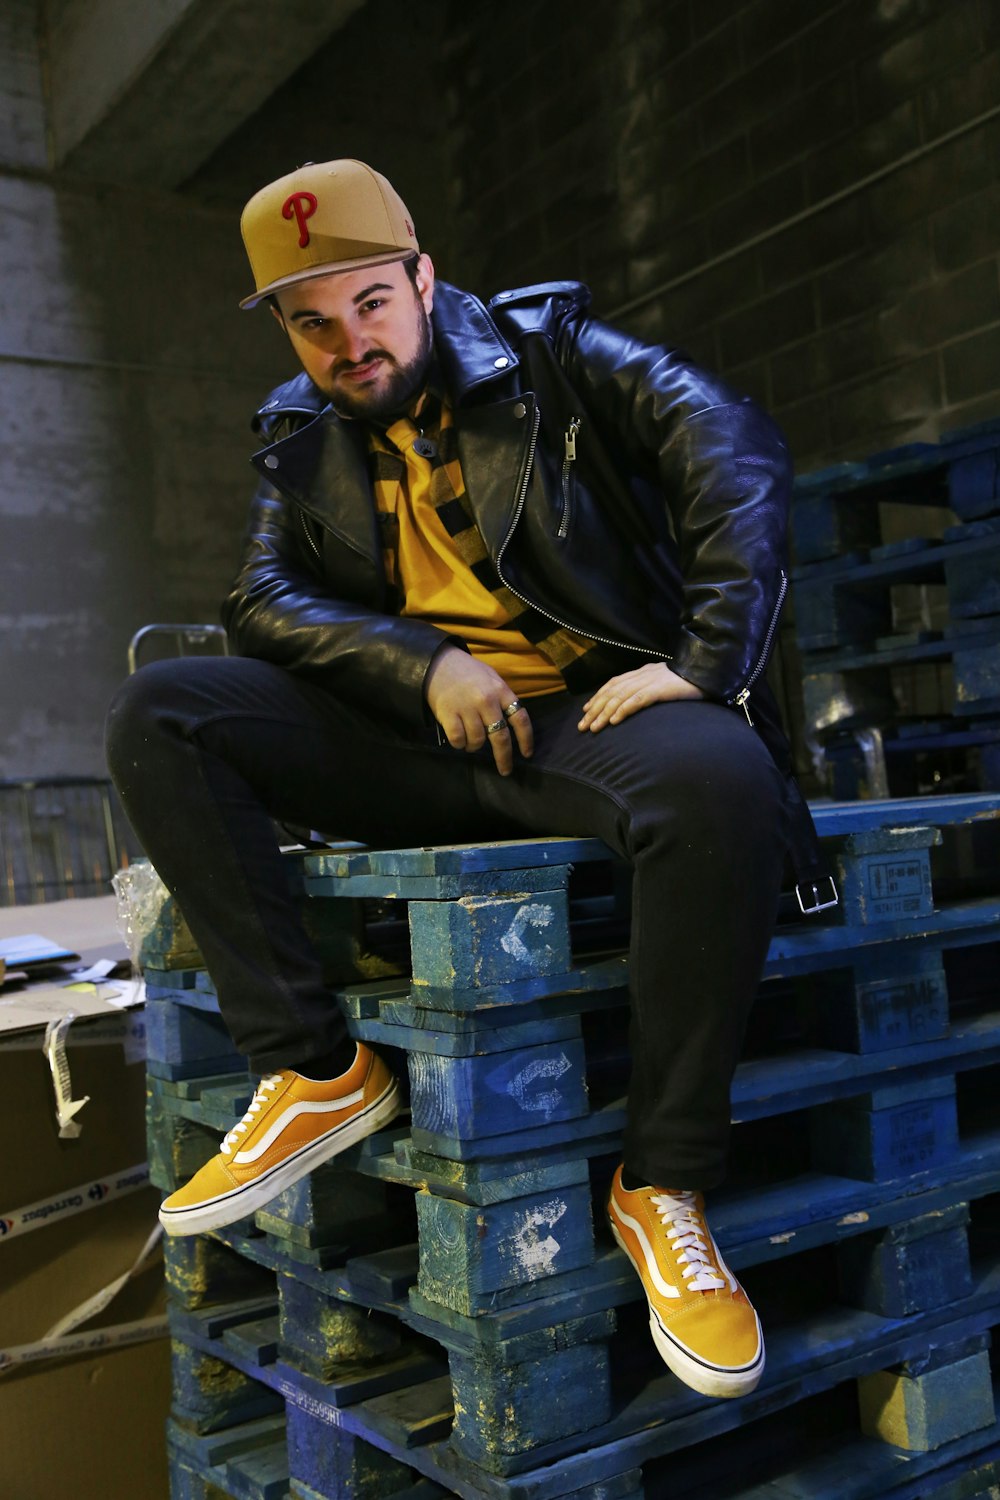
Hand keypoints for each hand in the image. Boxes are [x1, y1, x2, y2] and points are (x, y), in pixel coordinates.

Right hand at [425, 647, 532, 775]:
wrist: (438, 662)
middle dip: (504, 758)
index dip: (526, 739)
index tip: (527, 754)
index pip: (520, 719)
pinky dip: (460, 744)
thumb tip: (512, 725)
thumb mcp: (491, 678)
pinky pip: (459, 740)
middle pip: (501, 737)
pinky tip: (459, 739)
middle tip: (505, 770)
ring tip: (470, 741)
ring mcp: (467, 708)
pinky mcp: (448, 714)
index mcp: (501, 691)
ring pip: (478, 741)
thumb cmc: (467, 672)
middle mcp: (486, 700)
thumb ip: (502, 699)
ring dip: (474, 746)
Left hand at [578, 662, 702, 732]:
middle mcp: (643, 674)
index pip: (614, 683)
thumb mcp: (666, 682)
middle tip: (582, 726)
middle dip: (595, 709)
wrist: (710, 671)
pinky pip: (637, 700)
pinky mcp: (660, 689)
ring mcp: (651, 681)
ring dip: (604, 713)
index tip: (586, 710)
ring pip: (620, 697)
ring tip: (593, 728)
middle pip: (612, 691)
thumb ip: (651, 688)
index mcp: (643, 672)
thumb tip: (638, 700)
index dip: (598, 696)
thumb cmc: (691, 681)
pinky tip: (613, 721)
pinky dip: (623, 710)